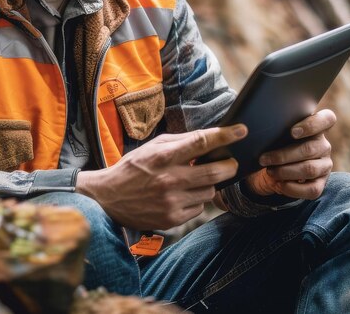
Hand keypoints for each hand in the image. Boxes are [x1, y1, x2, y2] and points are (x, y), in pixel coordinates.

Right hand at [75, 125, 246, 229]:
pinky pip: (198, 207)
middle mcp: (169, 179)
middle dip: (229, 166)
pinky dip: (196, 199)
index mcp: (163, 156)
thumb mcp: (151, 147)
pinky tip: (181, 195)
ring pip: (209, 191)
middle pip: (214, 172)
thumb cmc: (132, 167)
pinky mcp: (172, 219)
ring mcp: (171, 201)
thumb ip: (179, 142)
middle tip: (231, 162)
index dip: (224, 136)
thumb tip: (207, 139)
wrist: (109, 197)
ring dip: (208, 184)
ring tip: (193, 180)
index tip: (241, 130)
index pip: (200, 142)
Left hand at [245, 108, 335, 199]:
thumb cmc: (272, 143)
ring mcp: (325, 165)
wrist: (270, 167)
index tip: (292, 132)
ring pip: (310, 169)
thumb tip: (255, 126)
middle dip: (283, 155)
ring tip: (269, 171)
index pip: (327, 119)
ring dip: (285, 171)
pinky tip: (279, 185)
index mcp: (315, 127)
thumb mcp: (273, 133)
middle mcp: (323, 145)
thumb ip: (273, 127)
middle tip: (263, 159)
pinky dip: (293, 188)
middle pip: (309, 149)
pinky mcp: (321, 183)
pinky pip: (312, 189)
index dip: (312, 125)